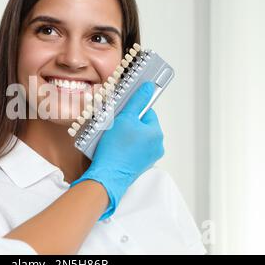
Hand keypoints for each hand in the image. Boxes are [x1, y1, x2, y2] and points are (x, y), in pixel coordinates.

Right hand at [70, 82, 164, 219]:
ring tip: (113, 138)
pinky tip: (114, 148)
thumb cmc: (115, 149)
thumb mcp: (125, 118)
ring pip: (137, 138)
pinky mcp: (140, 166)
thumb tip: (148, 88)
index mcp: (157, 133)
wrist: (107, 176)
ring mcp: (149, 158)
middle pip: (142, 125)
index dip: (133, 110)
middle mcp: (157, 146)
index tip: (123, 113)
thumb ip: (137, 101)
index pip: (147, 112)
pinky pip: (133, 150)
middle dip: (128, 123)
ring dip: (125, 135)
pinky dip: (125, 147)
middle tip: (115, 125)